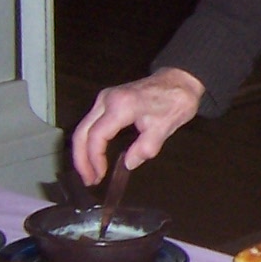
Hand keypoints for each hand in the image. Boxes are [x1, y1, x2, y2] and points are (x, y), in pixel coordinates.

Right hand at [69, 67, 206, 184]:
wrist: (179, 80)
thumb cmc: (175, 101)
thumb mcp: (164, 128)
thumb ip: (145, 148)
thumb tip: (128, 164)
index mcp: (122, 106)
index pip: (97, 136)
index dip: (94, 159)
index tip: (100, 176)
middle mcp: (107, 99)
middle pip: (82, 132)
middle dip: (81, 159)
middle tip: (89, 180)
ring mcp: (105, 98)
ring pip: (83, 128)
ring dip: (83, 152)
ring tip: (91, 174)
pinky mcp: (106, 101)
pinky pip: (90, 124)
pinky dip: (89, 142)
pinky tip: (94, 157)